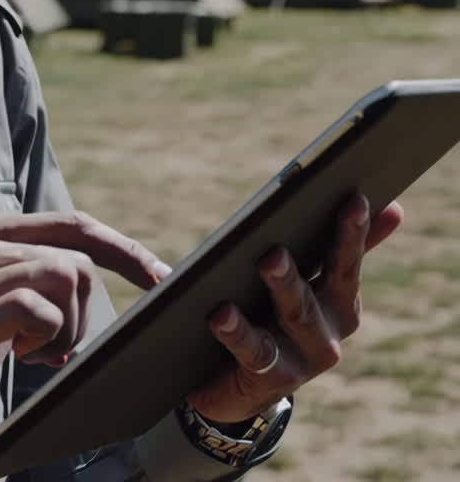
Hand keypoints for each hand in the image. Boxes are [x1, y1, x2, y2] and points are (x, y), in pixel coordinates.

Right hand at [0, 211, 170, 448]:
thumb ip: (28, 270)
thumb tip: (95, 267)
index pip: (70, 222)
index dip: (121, 248)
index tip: (158, 276)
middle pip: (74, 260)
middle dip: (84, 313)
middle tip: (53, 346)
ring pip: (63, 278)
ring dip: (66, 328)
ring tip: (32, 350)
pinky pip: (38, 310)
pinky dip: (46, 338)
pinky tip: (19, 356)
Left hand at [188, 194, 405, 422]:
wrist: (229, 390)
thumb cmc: (259, 321)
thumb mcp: (286, 286)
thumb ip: (311, 249)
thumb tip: (366, 209)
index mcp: (336, 300)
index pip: (348, 259)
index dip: (354, 230)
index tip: (356, 197)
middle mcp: (332, 328)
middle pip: (331, 281)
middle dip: (331, 247)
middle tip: (316, 211)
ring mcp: (307, 356)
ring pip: (297, 313)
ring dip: (285, 284)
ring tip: (269, 258)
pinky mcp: (275, 379)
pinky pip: (256, 350)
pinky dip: (238, 331)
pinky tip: (220, 315)